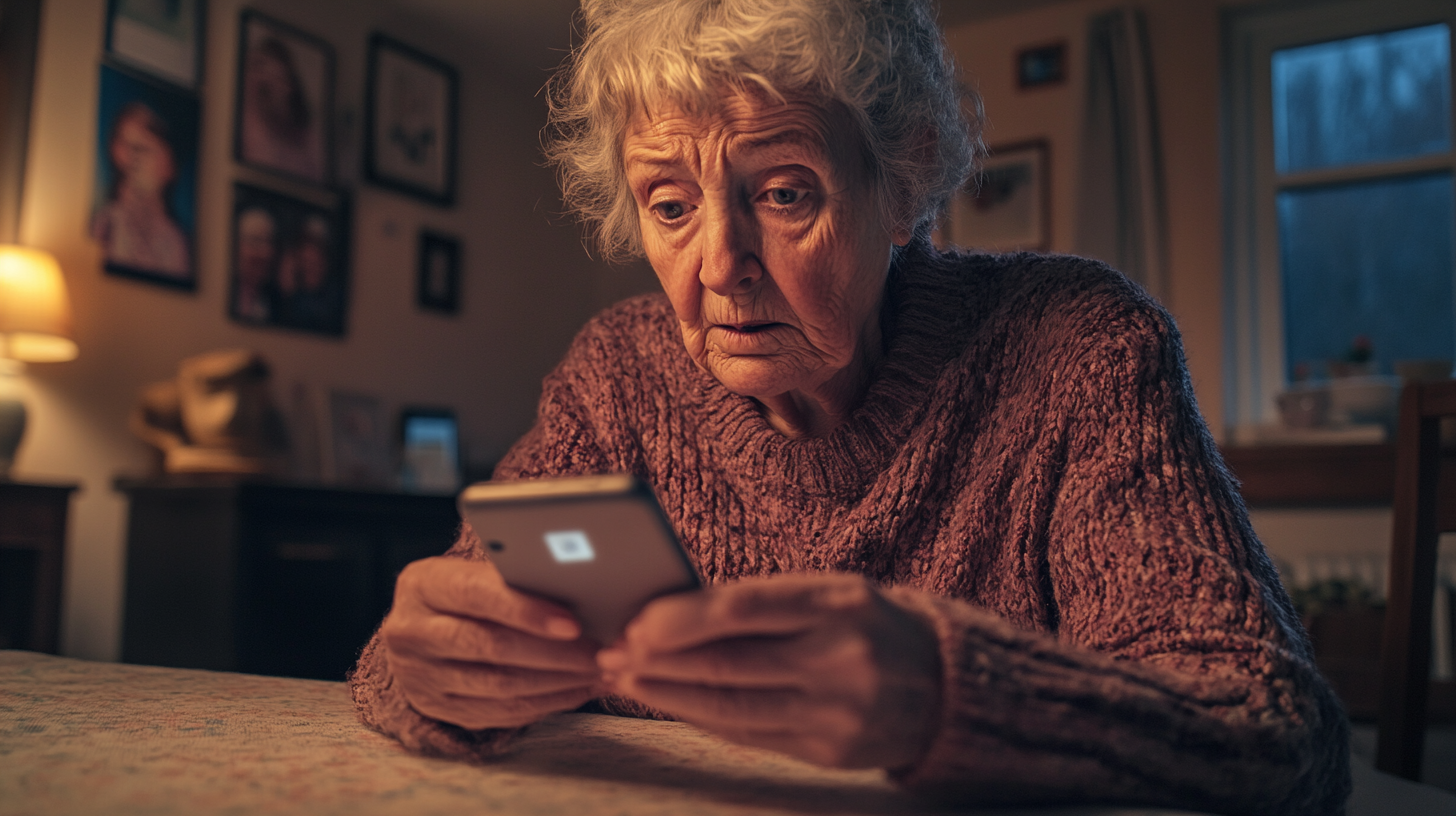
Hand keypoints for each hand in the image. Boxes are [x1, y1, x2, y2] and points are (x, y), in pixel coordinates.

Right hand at [380, 556, 602, 729]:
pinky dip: (544, 703)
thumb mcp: (474, 570)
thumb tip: (583, 586)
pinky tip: (575, 690)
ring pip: (498, 685)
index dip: (526, 610)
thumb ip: (515, 577)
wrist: (418, 624)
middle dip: (555, 653)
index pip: (477, 595)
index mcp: (423, 584)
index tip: (573, 623)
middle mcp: (412, 631)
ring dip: (557, 682)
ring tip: (597, 672)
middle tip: (601, 652)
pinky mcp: (435, 706)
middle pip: (490, 646)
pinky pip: (498, 713)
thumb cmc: (463, 589)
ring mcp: (419, 675)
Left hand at [597, 573, 940, 768]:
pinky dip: (703, 720)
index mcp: (839, 603)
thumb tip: (669, 617)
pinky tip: (672, 704)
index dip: (682, 617)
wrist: (947, 684)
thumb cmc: (868, 624)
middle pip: (729, 664)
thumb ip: (764, 604)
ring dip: (669, 695)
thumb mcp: (831, 594)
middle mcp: (841, 659)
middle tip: (613, 654)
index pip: (745, 606)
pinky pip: (751, 737)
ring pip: (732, 708)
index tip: (634, 622)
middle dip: (661, 661)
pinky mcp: (832, 753)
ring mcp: (838, 712)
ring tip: (628, 681)